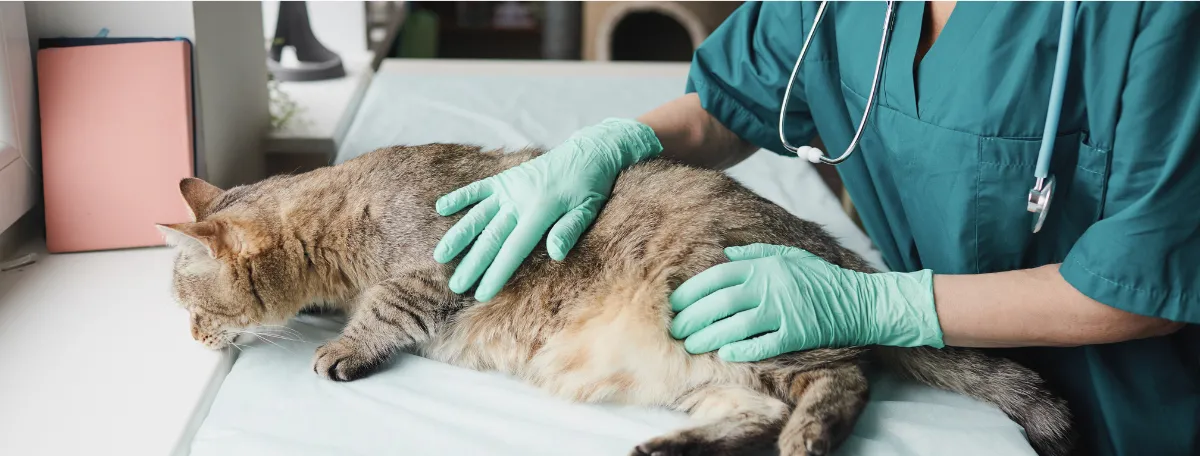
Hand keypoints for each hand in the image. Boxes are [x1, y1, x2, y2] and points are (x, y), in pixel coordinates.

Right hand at [433, 118, 661, 300]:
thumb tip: (555, 254)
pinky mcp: (506, 177)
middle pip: (491, 236)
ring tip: (440, 256)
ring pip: (478, 214)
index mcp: (541, 210)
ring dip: (458, 235)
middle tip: (456, 286)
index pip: (514, 249)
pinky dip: (460, 196)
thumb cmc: (593, 186)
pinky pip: (479, 187)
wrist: (591, 151)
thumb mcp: (589, 209)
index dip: (497, 272)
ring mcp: (510, 187)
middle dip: (473, 263)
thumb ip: (570, 230)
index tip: (482, 294)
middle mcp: (520, 199)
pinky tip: (441, 207)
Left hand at [669, 244, 943, 361]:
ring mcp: (785, 310)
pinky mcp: (798, 333)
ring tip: (692, 344)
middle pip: (721, 302)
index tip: (675, 303)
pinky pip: (764, 344)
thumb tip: (724, 253)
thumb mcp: (789, 256)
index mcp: (766, 266)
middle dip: (693, 316)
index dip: (693, 290)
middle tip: (676, 329)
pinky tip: (725, 354)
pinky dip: (742, 349)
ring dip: (710, 336)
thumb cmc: (820, 279)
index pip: (718, 276)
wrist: (860, 301)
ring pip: (737, 325)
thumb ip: (755, 255)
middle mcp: (772, 286)